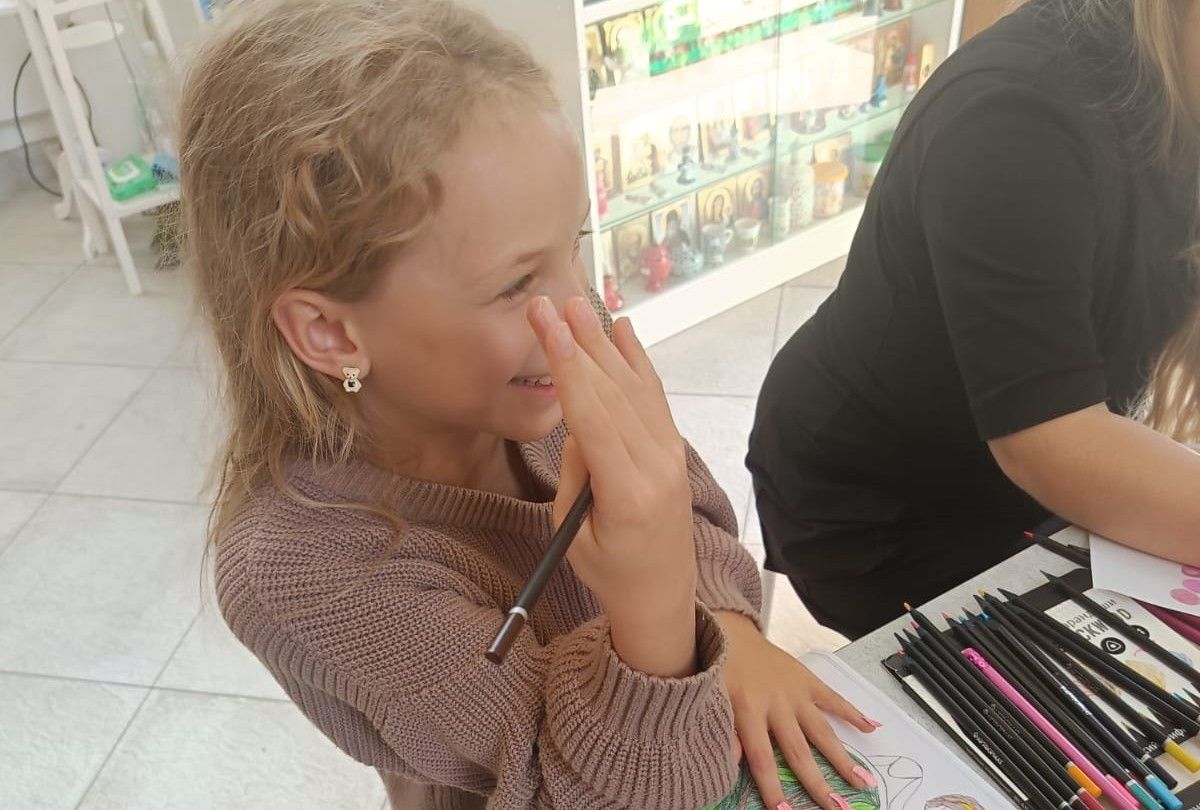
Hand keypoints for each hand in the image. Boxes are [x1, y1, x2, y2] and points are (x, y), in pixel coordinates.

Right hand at [528, 296, 697, 676]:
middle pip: (613, 392)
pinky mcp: (674, 448)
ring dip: (604, 343)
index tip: (550, 327)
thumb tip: (579, 419)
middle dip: (578, 343)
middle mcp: (657, 466)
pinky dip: (637, 360)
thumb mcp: (574, 532)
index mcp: (627, 493)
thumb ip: (577, 471)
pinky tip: (624, 331)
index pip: (594, 418)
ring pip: (634, 387)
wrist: (663, 593)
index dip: (569, 368)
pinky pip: (653, 396)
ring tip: (580, 304)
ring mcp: (672, 454)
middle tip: (549, 302)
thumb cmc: (609, 572)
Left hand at [715, 611, 881, 809]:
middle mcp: (776, 704)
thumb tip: (731, 766)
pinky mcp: (807, 679)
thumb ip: (724, 733)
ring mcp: (796, 692)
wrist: (730, 632)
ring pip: (822, 731)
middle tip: (836, 807)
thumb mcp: (712, 699)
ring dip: (842, 758)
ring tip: (862, 782)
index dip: (772, 787)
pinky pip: (833, 699)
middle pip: (799, 751)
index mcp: (749, 711)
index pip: (762, 758)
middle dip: (817, 783)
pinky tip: (871, 728)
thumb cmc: (719, 669)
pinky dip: (853, 712)